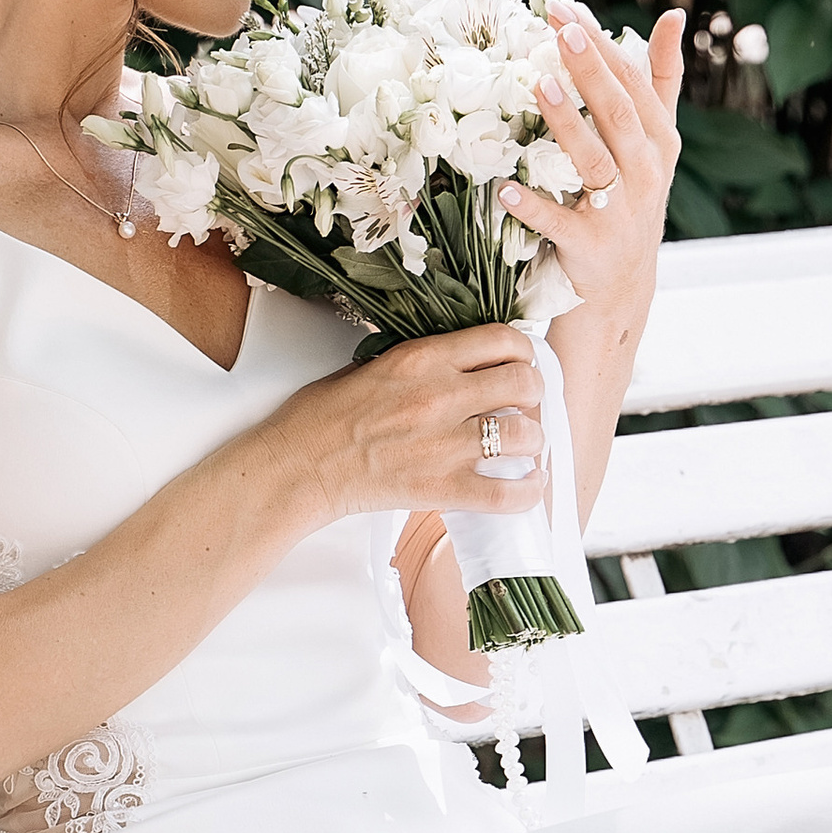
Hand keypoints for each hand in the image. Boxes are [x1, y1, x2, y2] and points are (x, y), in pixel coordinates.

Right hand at [275, 322, 541, 520]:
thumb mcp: (373, 365)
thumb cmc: (322, 417)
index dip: (523, 352)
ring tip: (522, 446)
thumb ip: (423, 362)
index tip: (520, 363)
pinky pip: (509, 493)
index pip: (503, 339)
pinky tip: (525, 483)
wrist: (298, 466)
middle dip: (533, 394)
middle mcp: (441, 395)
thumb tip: (461, 363)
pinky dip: (528, 490)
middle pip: (525, 383)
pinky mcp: (442, 487)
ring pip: (527, 434)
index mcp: (423, 358)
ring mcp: (445, 444)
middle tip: (523, 405)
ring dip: (533, 440)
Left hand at [506, 2, 683, 331]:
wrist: (623, 284)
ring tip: (540, 83)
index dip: (601, 45)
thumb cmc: (633, 199)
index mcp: (659, 141)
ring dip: (567, 123)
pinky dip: (534, 207)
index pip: (632, 84)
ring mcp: (621, 212)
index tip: (566, 9)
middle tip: (560, 29)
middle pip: (619, 115)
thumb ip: (661, 79)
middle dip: (590, 70)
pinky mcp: (591, 247)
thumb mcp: (656, 142)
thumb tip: (675, 16)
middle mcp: (646, 174)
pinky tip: (506, 188)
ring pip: (595, 162)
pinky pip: (561, 223)